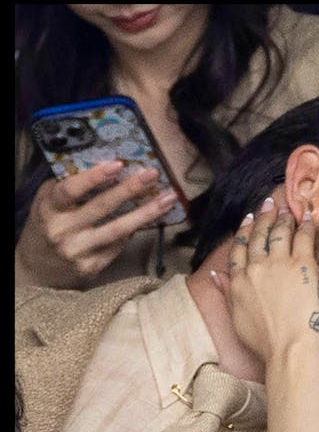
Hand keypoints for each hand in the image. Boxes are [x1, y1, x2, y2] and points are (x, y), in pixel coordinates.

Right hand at [14, 161, 179, 287]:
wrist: (37, 268)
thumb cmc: (48, 225)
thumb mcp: (48, 203)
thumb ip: (69, 185)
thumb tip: (105, 164)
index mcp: (49, 209)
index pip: (70, 190)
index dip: (93, 177)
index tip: (117, 164)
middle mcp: (62, 231)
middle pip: (102, 208)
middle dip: (129, 189)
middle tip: (153, 174)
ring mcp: (78, 251)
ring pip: (118, 230)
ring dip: (146, 213)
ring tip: (167, 198)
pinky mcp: (91, 267)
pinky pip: (119, 245)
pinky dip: (135, 230)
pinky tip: (152, 218)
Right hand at [213, 194, 318, 366]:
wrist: (290, 348)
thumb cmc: (266, 342)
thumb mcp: (237, 318)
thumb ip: (227, 292)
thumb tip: (216, 275)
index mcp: (239, 280)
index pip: (239, 249)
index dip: (244, 231)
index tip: (248, 219)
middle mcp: (256, 267)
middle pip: (258, 236)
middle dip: (263, 217)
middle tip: (269, 203)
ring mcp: (279, 263)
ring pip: (279, 232)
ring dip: (283, 217)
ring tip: (287, 206)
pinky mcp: (303, 264)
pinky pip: (304, 237)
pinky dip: (305, 224)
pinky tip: (308, 215)